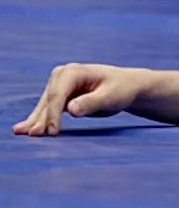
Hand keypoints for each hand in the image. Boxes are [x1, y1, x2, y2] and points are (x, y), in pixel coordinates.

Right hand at [13, 63, 151, 136]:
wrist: (127, 87)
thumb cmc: (121, 90)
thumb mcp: (111, 97)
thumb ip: (91, 102)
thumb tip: (71, 109)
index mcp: (74, 72)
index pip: (58, 95)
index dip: (53, 114)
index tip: (53, 131)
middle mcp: (62, 75)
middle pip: (48, 100)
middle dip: (41, 118)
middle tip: (34, 135)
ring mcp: (59, 85)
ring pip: (45, 106)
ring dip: (36, 120)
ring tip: (23, 133)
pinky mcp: (60, 95)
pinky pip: (48, 109)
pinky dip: (39, 119)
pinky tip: (26, 130)